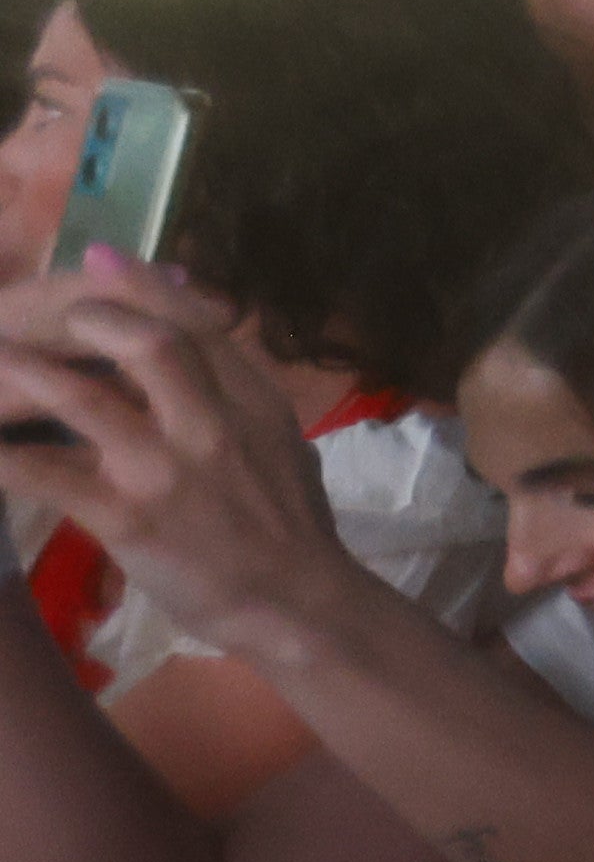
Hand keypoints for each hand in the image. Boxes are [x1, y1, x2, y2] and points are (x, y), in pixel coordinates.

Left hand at [0, 255, 369, 648]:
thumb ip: (238, 394)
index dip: (144, 286)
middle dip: (92, 316)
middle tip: (53, 313)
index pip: (198, 326)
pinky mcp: (130, 518)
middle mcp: (212, 426)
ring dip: (28, 372)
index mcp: (252, 403)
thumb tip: (206, 345)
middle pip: (151, 343)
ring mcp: (169, 471)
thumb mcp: (280, 443)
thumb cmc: (289, 526)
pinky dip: (5, 459)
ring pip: (88, 399)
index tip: (100, 258)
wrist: (296, 603)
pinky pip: (50, 477)